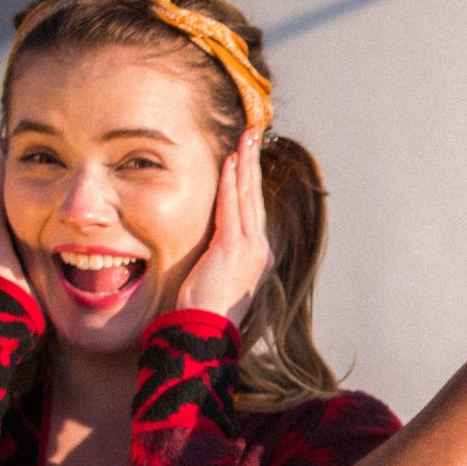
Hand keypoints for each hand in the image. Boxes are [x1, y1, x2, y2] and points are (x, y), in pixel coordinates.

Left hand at [176, 129, 273, 325]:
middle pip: (256, 197)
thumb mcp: (217, 281)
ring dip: (246, 164)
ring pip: (247, 197)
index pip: (253, 211)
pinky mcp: (234, 247)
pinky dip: (231, 183)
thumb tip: (211, 250)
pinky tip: (230, 163)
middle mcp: (260, 249)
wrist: (207, 330)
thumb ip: (219, 260)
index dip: (250, 182)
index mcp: (258, 257)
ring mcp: (250, 248)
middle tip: (253, 135)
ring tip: (245, 139)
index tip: (246, 157)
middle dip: (254, 163)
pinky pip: (232, 207)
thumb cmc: (206, 312)